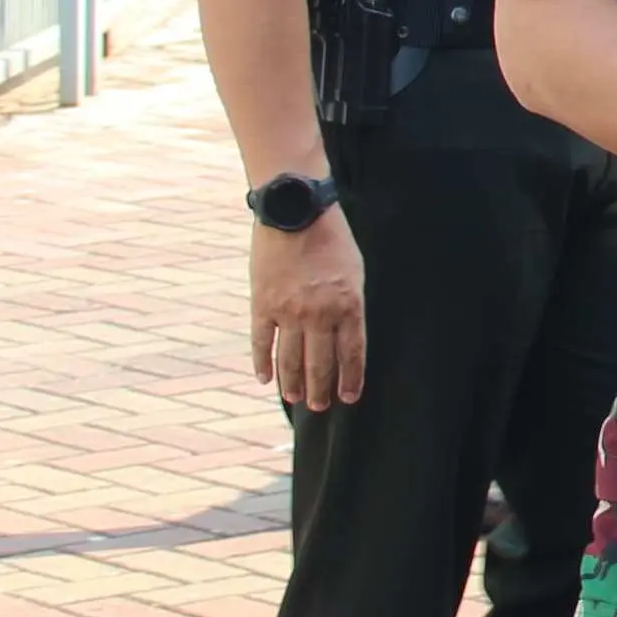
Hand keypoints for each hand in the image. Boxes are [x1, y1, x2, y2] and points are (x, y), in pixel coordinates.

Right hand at [251, 211, 365, 411]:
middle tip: (319, 406)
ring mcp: (289, 312)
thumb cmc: (331, 238)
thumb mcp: (354, 272)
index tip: (348, 397)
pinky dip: (262, 363)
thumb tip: (345, 336)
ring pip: (291, 360)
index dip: (350, 379)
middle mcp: (320, 314)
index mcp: (348, 306)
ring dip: (293, 384)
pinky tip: (265, 379)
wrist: (295, 211)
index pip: (352, 355)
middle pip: (320, 364)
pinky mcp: (263, 304)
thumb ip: (350, 305)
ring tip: (295, 400)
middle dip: (321, 390)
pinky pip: (262, 342)